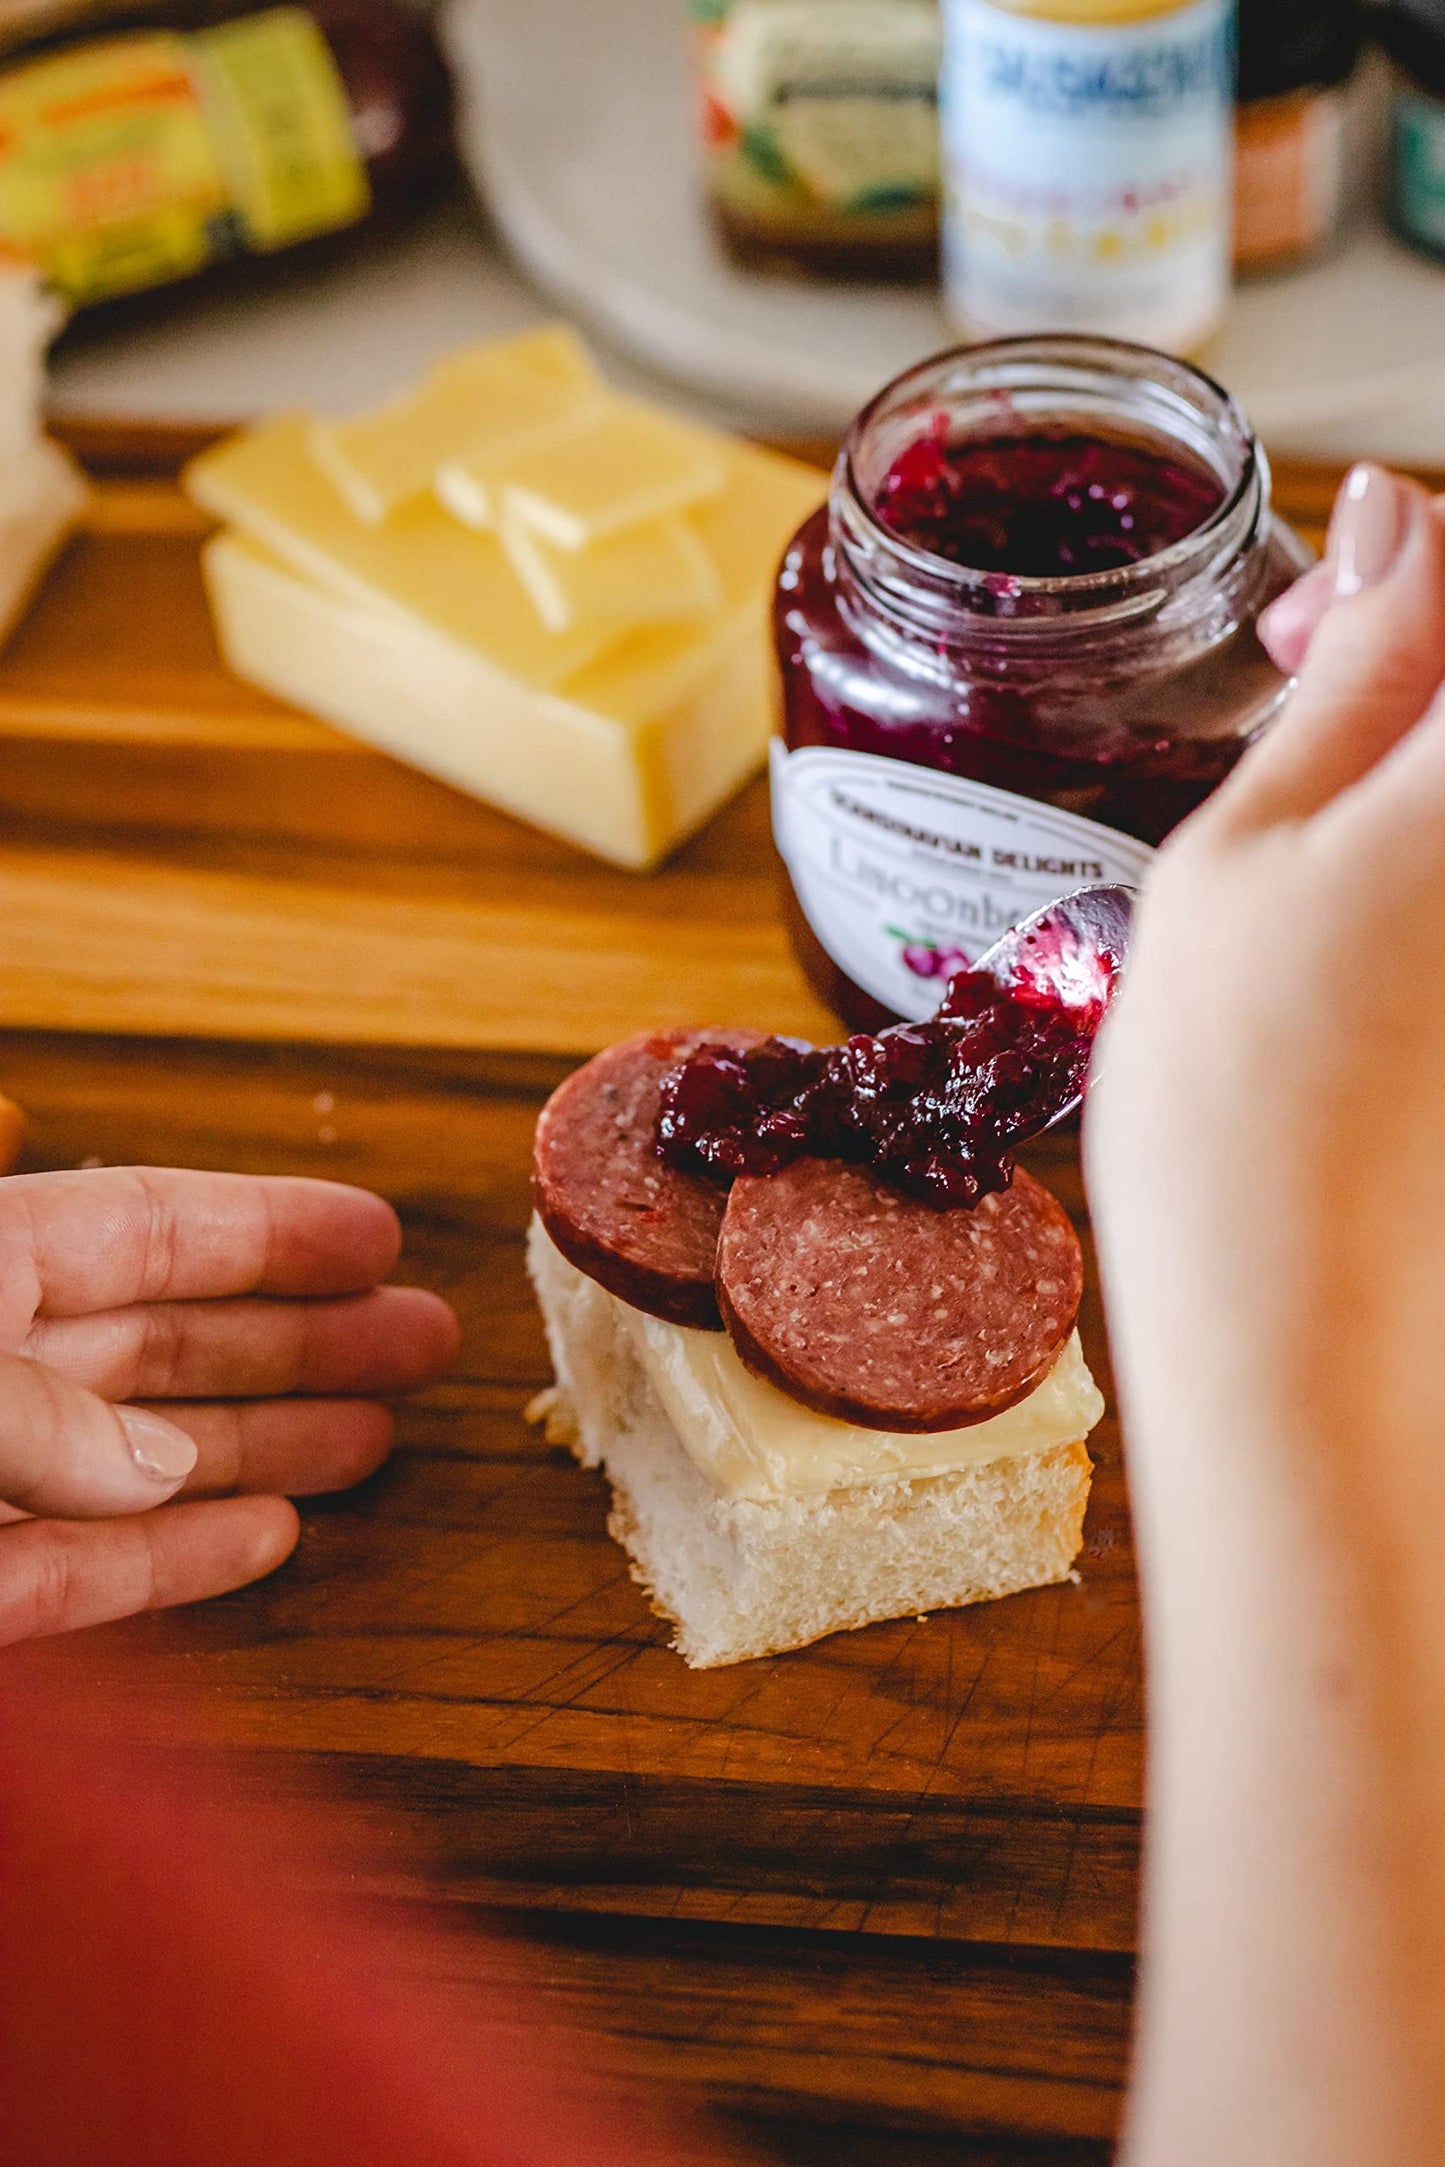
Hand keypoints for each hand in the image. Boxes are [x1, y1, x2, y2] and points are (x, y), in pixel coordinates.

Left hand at [0, 1166, 457, 1643]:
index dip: (267, 1232)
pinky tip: (269, 1537)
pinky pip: (72, 1574)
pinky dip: (169, 1560)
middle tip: (421, 1341)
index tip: (380, 1240)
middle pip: (160, 1342)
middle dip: (299, 1340)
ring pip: (132, 1461)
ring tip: (376, 1438)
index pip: (139, 1226)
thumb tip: (159, 1467)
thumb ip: (39, 1416)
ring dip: (261, 1446)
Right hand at [1090, 463, 1444, 1459]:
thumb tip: (1394, 522)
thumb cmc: (1236, 1108)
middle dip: (1424, 664)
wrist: (1301, 1336)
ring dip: (1422, 766)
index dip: (1404, 571)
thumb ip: (1353, 673)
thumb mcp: (1244, 851)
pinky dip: (1427, 859)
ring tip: (1330, 826)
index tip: (1307, 620)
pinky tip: (1375, 910)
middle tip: (1316, 701)